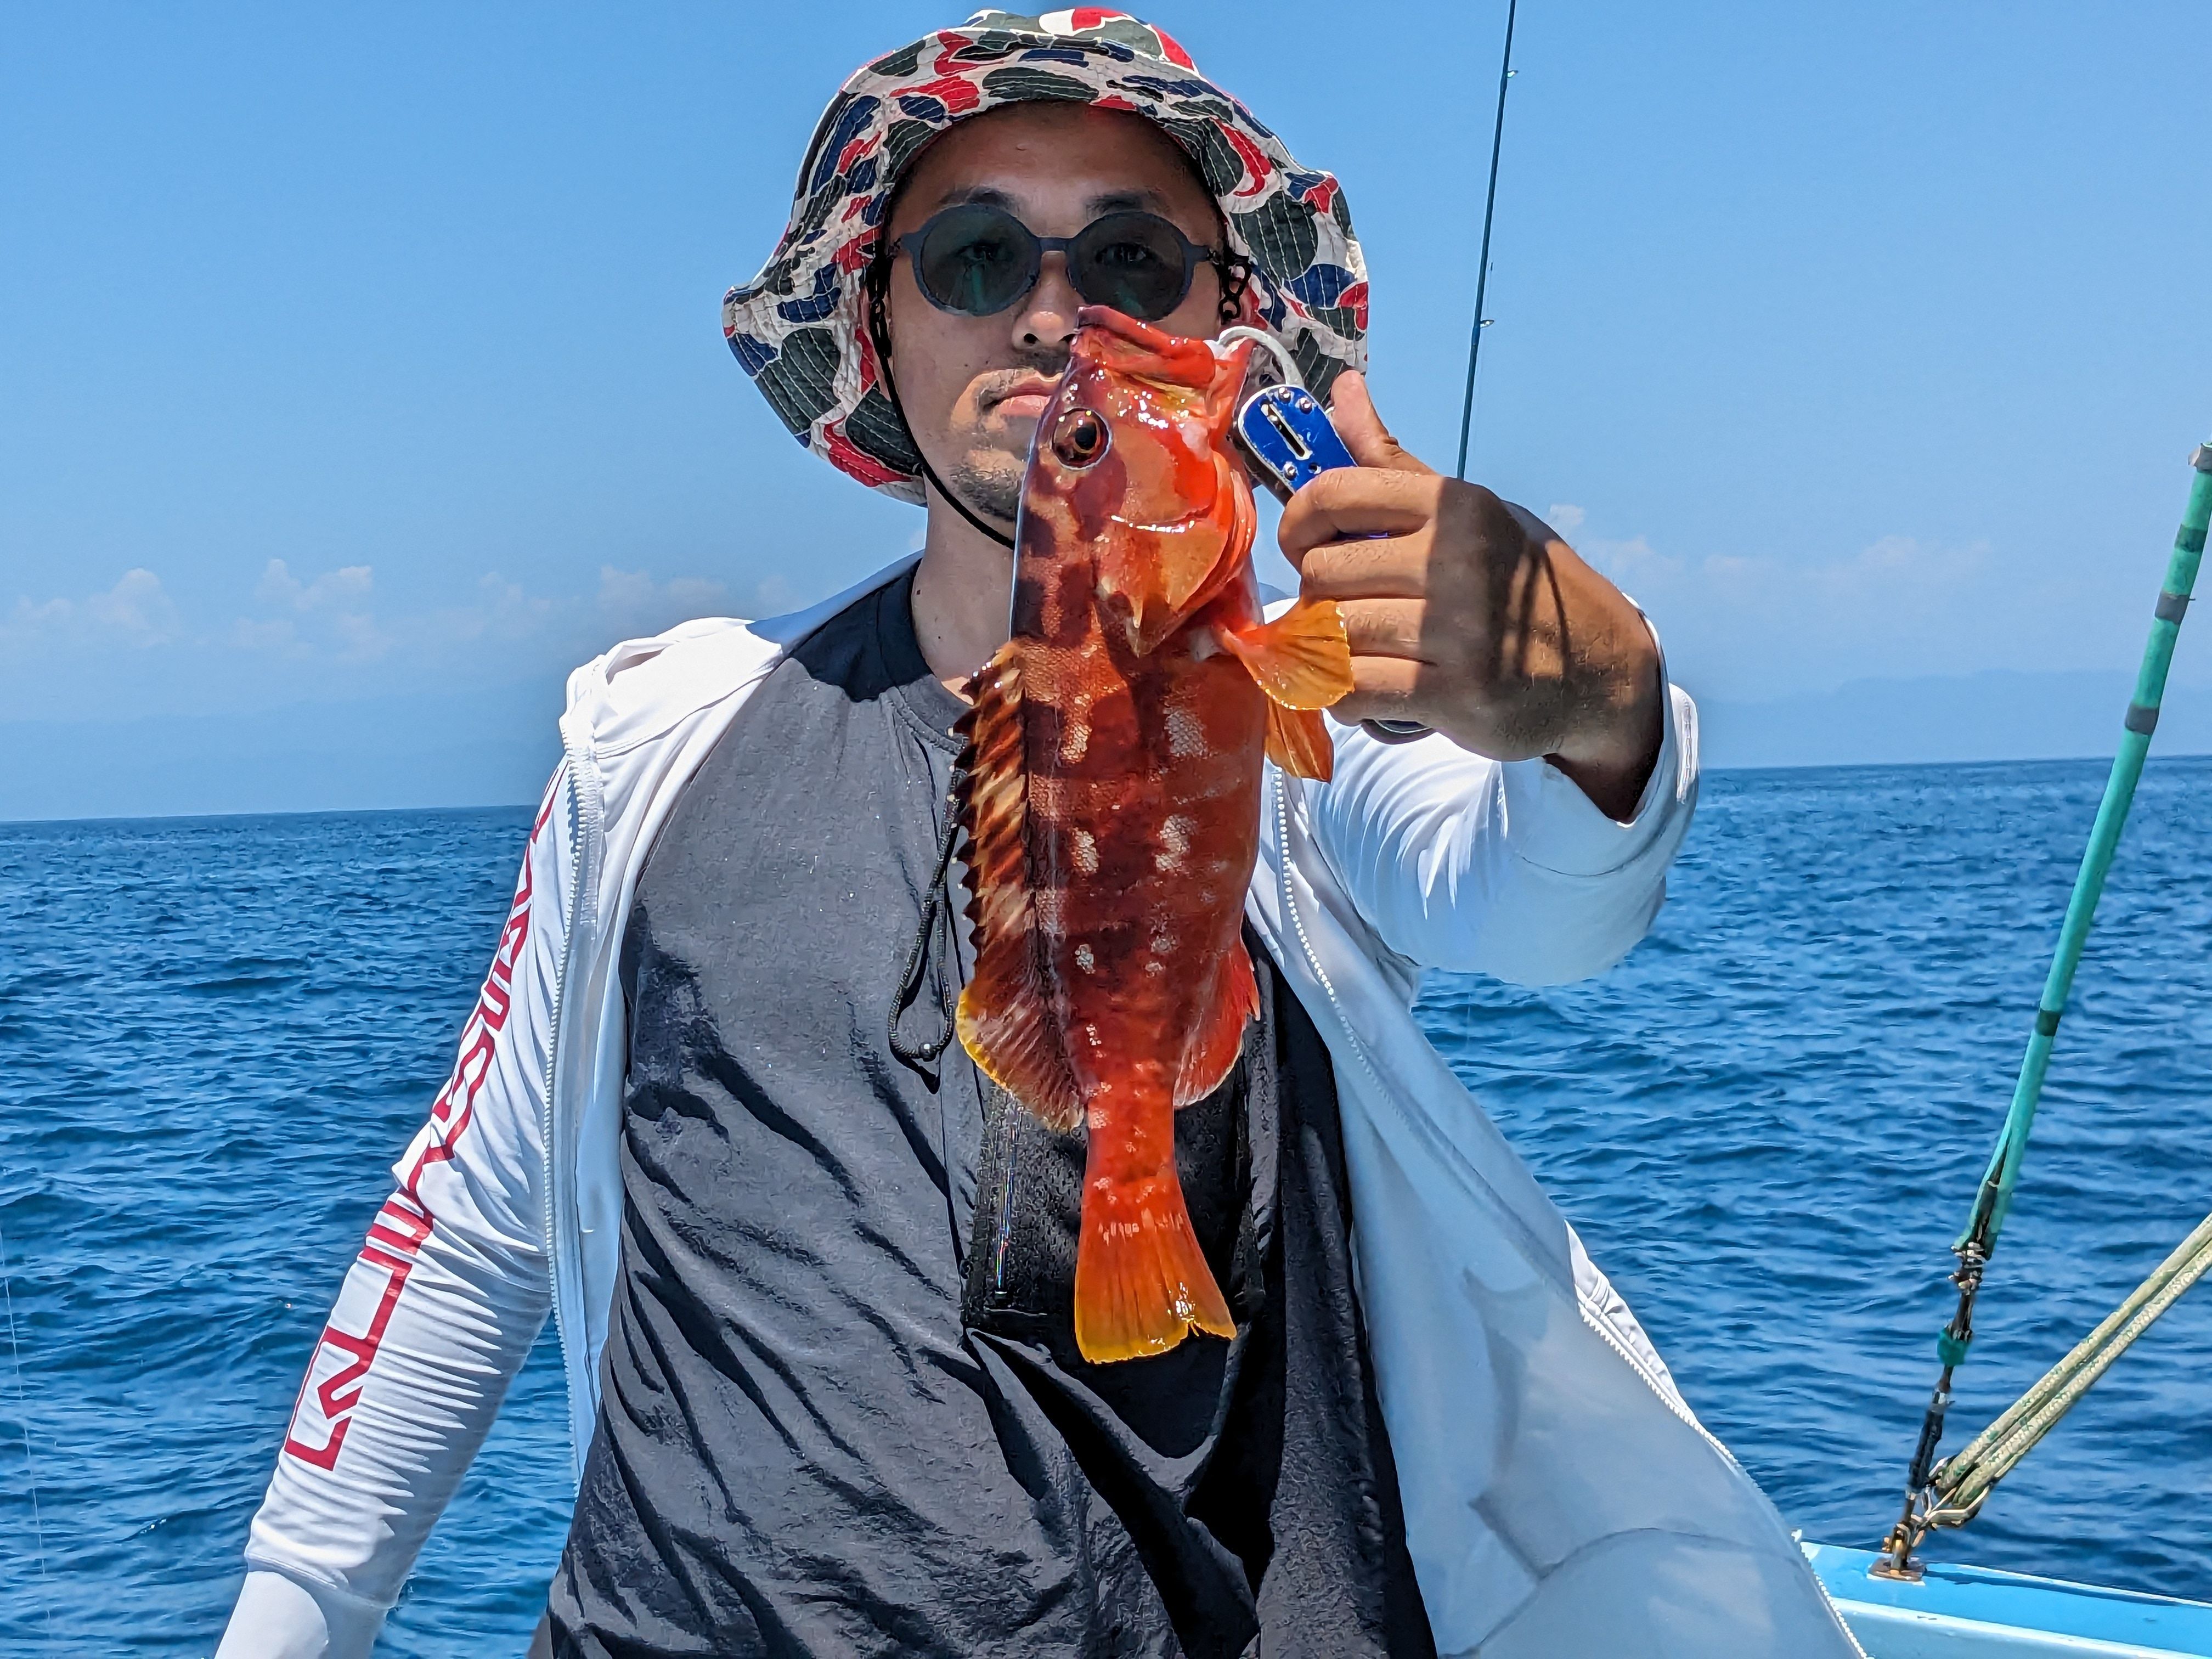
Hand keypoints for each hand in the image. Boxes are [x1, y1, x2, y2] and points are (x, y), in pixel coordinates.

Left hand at [1275, 372, 1665, 820]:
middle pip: (1323, 573)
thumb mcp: (1468, 514)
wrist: (1601, 671)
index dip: (1297, 526)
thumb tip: (1343, 390)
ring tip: (1360, 655)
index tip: (1307, 548)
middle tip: (1348, 613)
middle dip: (1320, 599)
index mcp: (1454, 506)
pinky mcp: (1456, 693)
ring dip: (1331, 653)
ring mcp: (1458, 629)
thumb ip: (1395, 463)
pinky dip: (1345, 699)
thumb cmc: (1520, 587)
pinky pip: (1355, 691)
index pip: (1331, 495)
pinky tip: (1367, 694)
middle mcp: (1456, 560)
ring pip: (1335, 635)